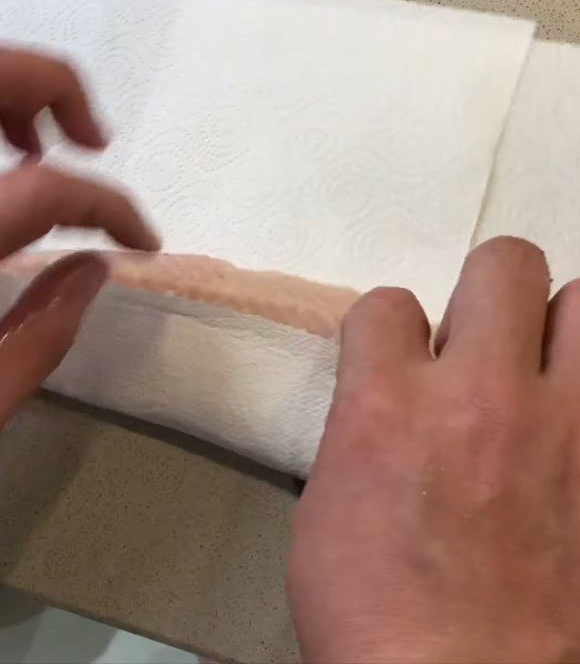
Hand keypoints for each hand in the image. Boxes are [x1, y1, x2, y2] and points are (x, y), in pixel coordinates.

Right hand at [288, 237, 579, 662]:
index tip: (395, 355)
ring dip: (558, 327)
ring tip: (541, 369)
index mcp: (388, 406)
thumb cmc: (374, 618)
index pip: (386, 303)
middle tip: (478, 340)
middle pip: (503, 265)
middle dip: (484, 294)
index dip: (387, 328)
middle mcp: (480, 396)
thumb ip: (360, 428)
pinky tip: (568, 427)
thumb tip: (385, 402)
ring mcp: (563, 428)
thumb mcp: (327, 507)